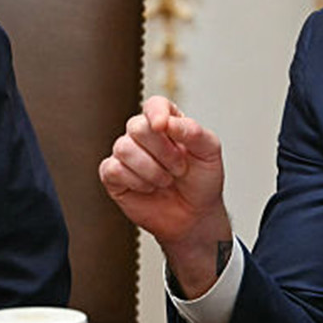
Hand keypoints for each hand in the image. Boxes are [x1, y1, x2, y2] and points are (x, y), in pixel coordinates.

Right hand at [98, 95, 230, 296]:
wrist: (194, 217)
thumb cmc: (202, 182)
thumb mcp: (209, 152)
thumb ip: (193, 131)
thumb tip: (167, 121)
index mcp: (168, 122)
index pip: (154, 105)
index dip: (156, 113)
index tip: (162, 127)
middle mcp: (144, 135)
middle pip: (136, 126)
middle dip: (162, 152)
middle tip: (179, 168)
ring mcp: (127, 154)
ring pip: (123, 148)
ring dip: (151, 170)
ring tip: (165, 180)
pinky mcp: (114, 175)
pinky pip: (113, 169)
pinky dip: (135, 181)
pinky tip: (148, 188)